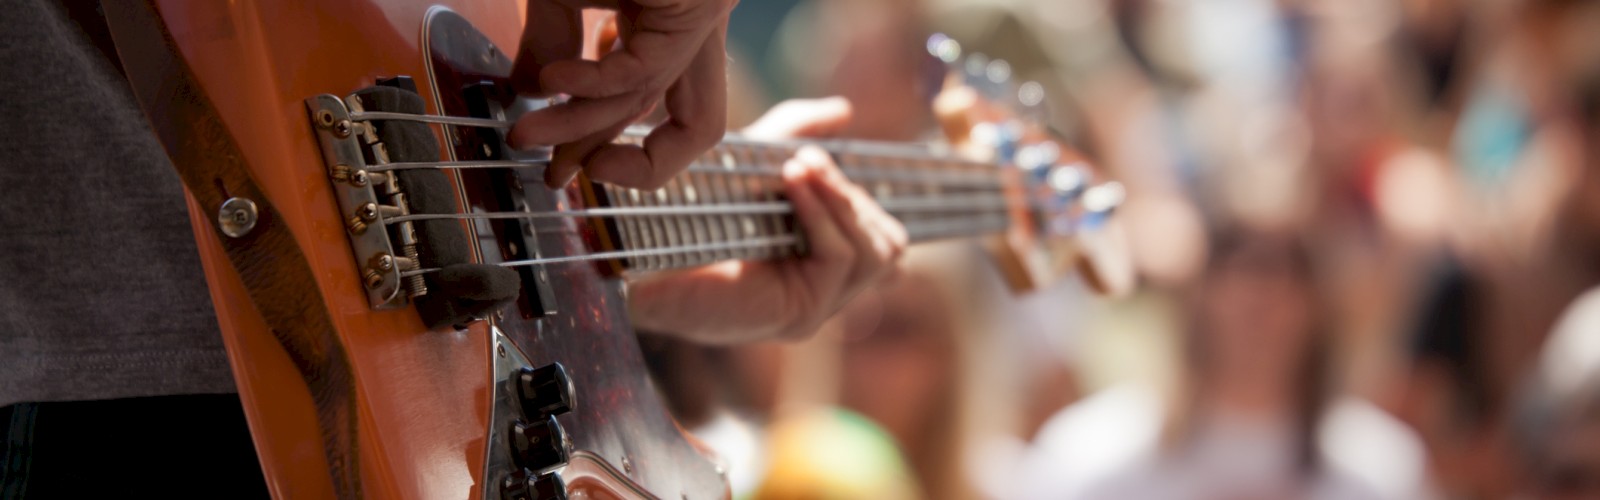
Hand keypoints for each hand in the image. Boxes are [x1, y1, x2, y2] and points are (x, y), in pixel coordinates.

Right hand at [509, 0, 736, 188]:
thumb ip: (550, 38)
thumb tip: (528, 90)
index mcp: (673, 17)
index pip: (656, 100)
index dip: (603, 137)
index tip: (556, 159)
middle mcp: (698, 23)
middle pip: (693, 125)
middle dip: (622, 162)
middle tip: (556, 177)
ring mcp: (705, 15)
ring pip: (658, 104)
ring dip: (582, 129)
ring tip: (524, 135)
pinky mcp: (696, 7)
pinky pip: (645, 72)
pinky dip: (594, 87)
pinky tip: (550, 82)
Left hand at [626, 98, 909, 342]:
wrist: (639, 257)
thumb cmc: (687, 217)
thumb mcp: (752, 164)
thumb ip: (796, 133)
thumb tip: (845, 110)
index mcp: (818, 264)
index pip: (884, 238)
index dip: (865, 197)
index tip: (819, 156)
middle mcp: (824, 293)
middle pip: (889, 245)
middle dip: (854, 194)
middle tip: (808, 160)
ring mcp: (817, 308)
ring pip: (877, 252)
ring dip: (843, 201)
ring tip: (800, 169)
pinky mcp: (801, 316)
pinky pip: (840, 258)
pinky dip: (822, 215)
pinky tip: (792, 187)